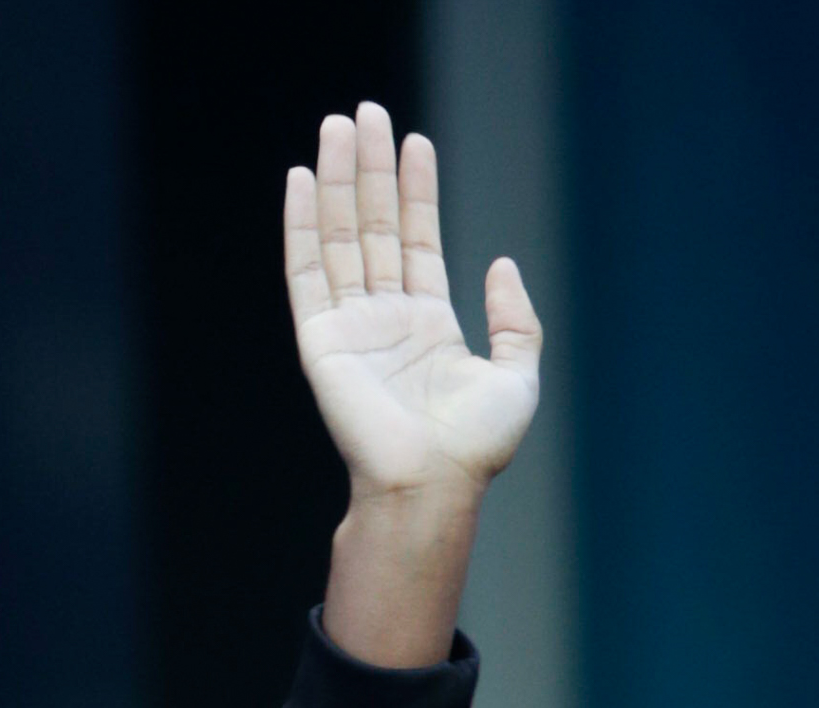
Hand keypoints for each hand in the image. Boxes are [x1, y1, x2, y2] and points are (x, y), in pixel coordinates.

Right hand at [286, 104, 541, 664]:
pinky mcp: (320, 338)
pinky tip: (300, 179)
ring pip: (340, 236)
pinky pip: (306, 271)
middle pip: (376, 226)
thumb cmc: (475, 446)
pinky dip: (301, 224)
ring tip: (339, 125)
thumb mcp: (517, 378)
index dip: (418, 191)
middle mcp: (387, 318)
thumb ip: (517, 322)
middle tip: (367, 112)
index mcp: (430, 324)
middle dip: (372, 169)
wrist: (431, 484)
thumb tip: (502, 262)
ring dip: (337, 180)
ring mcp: (351, 325)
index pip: (420, 241)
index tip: (416, 142)